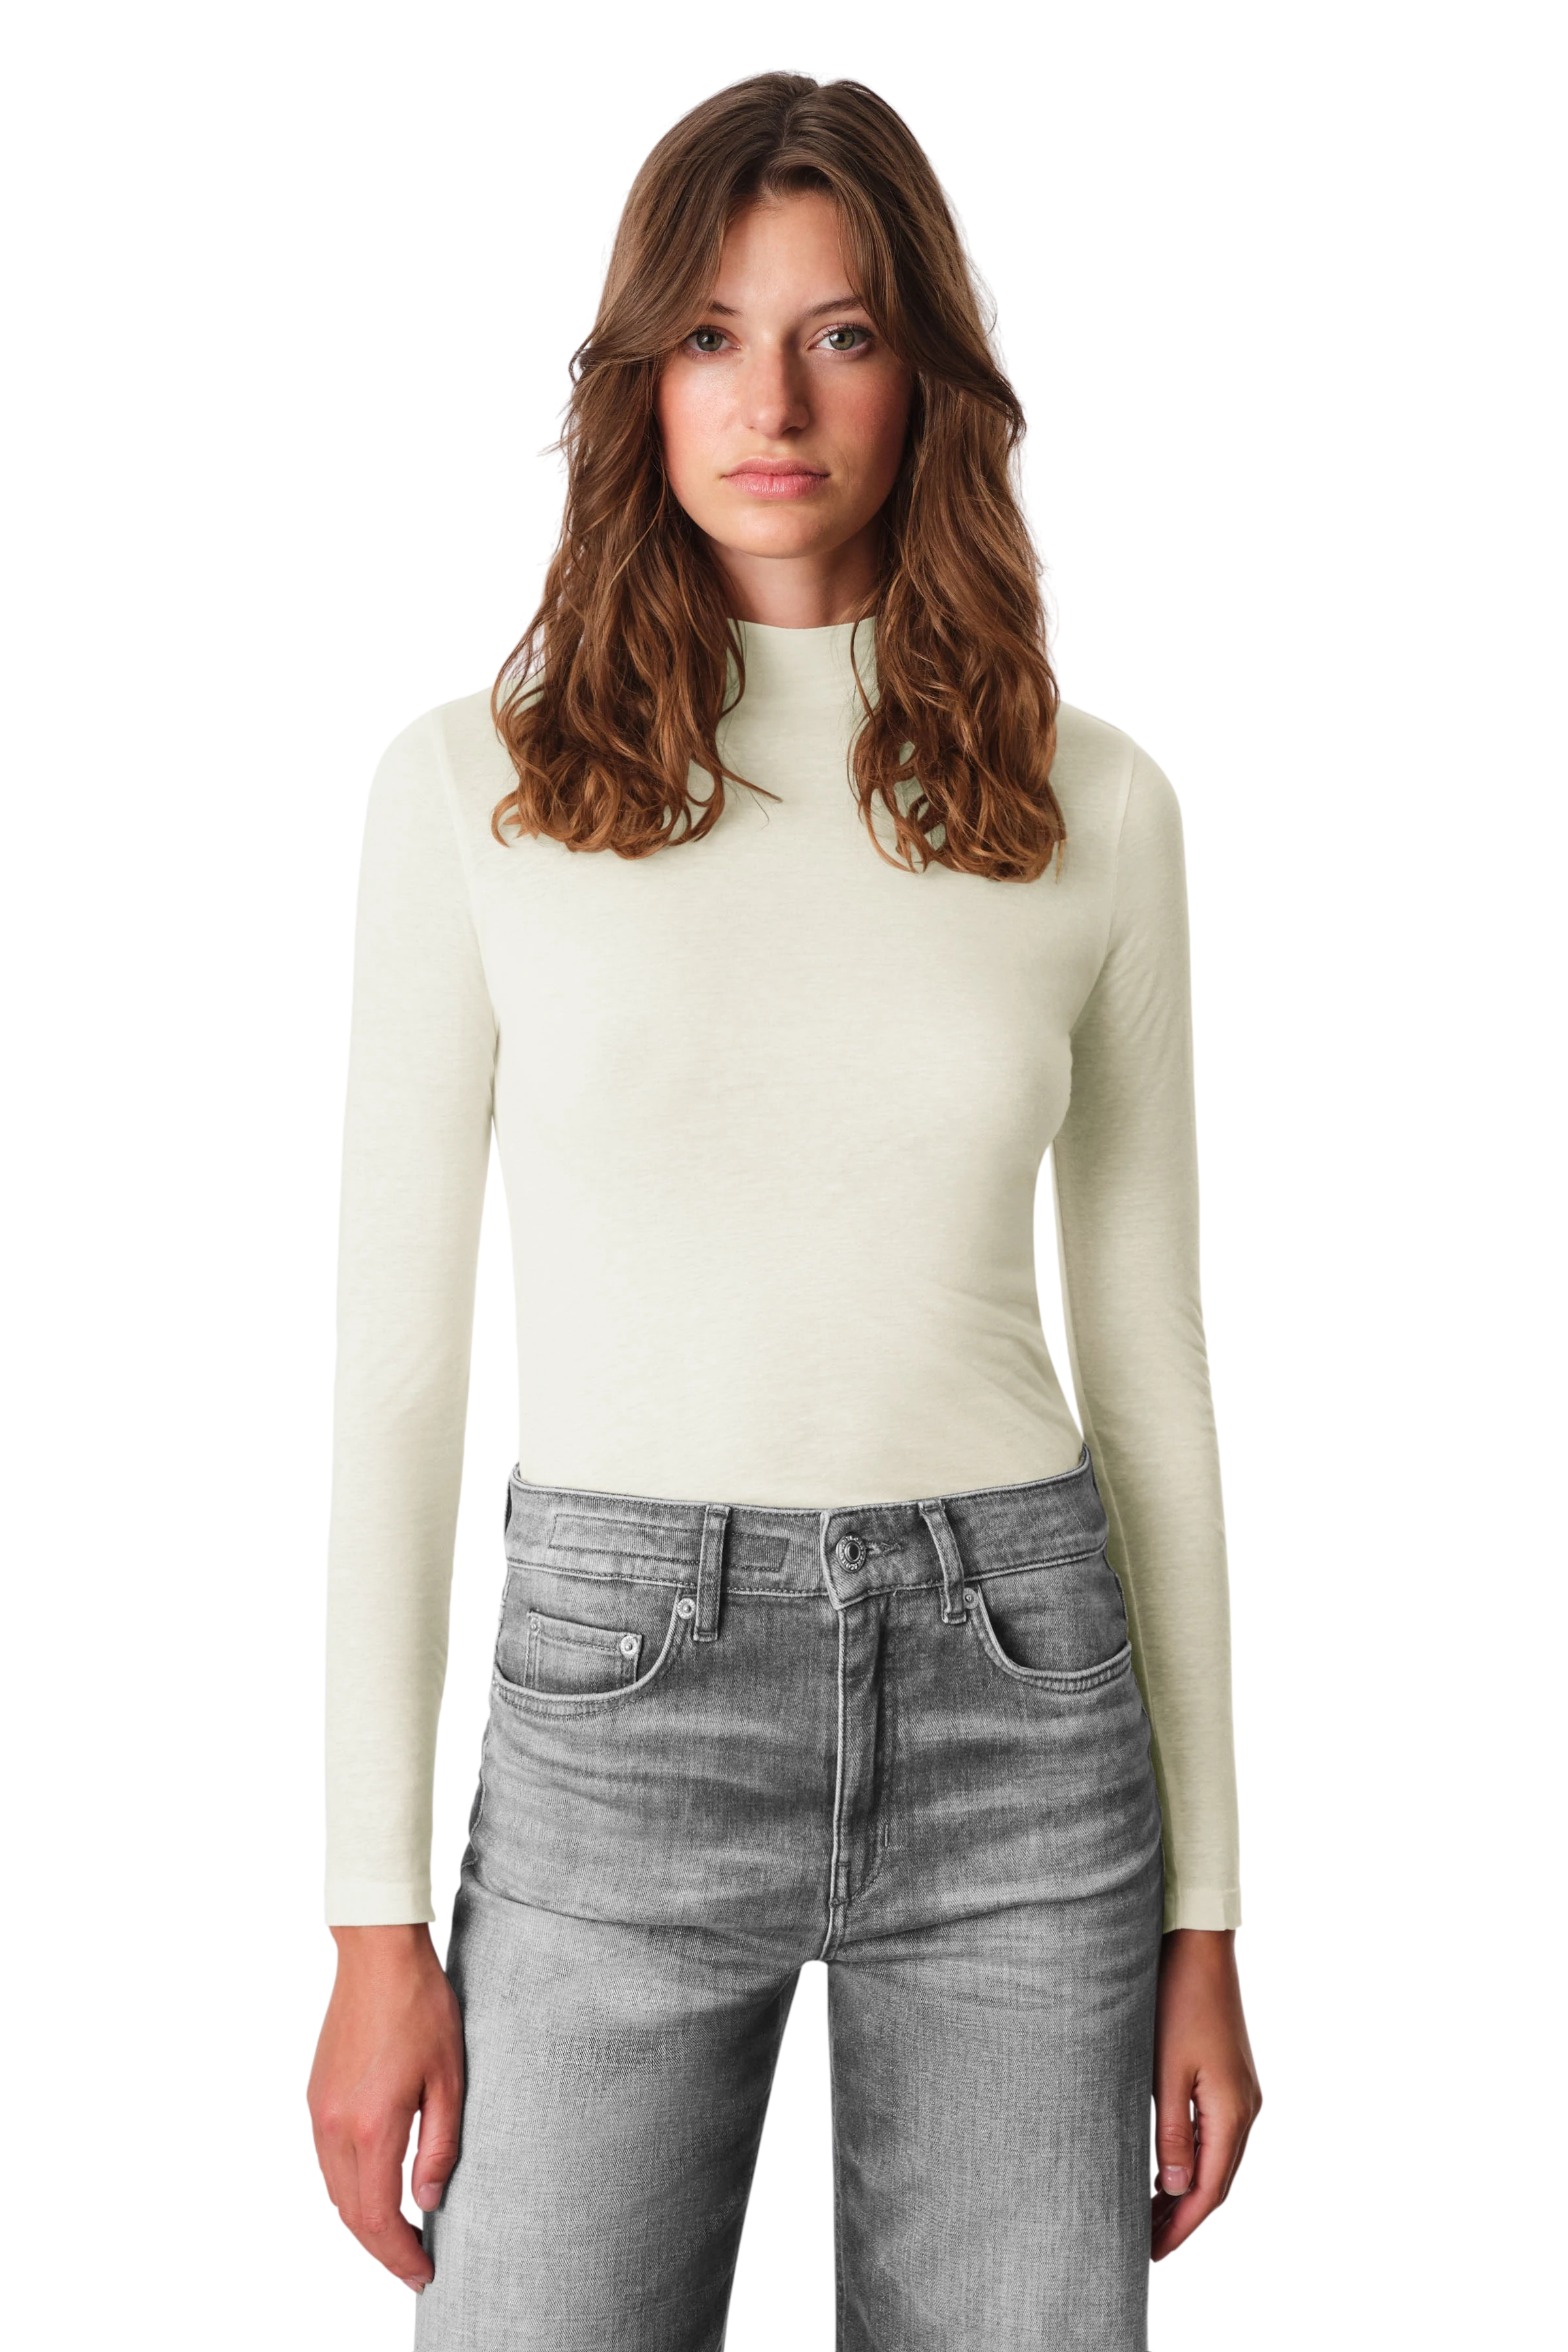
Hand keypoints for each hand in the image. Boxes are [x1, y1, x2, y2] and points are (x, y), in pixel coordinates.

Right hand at [306, 1923, 465, 2294]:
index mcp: (372, 2126)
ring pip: (334, 2193)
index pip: (379, 2217)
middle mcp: (335, 2127)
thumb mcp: (449, 2079)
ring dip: (363, 2223)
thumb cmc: (421, 2009)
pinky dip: (348, 2191)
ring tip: (397, 2239)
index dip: (400, 2255)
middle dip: (381, 2250)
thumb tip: (429, 2201)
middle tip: (412, 2267)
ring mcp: (319, 2112)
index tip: (423, 2273)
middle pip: (350, 2215)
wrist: (378, 1955)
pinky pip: (327, 2164)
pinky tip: (374, 2192)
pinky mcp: (316, 2098)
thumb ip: (439, 2147)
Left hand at [1150, 1928, 1262, 2267]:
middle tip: (1142, 2247)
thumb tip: (1177, 2189)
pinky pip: (1213, 2135)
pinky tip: (1162, 2165)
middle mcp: (1245, 2111)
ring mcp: (1240, 2094)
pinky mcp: (1229, 2080)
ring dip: (1184, 2191)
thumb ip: (1172, 2131)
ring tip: (1145, 2215)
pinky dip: (1189, 2159)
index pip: (1207, 2192)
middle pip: (1216, 2183)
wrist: (1199, 1947)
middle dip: (1180, 2219)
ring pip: (1215, 2160)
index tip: (1147, 2257)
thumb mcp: (1166, 2070)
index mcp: (1233, 2114)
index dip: (1178, 2229)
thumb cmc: (1178, 2002)